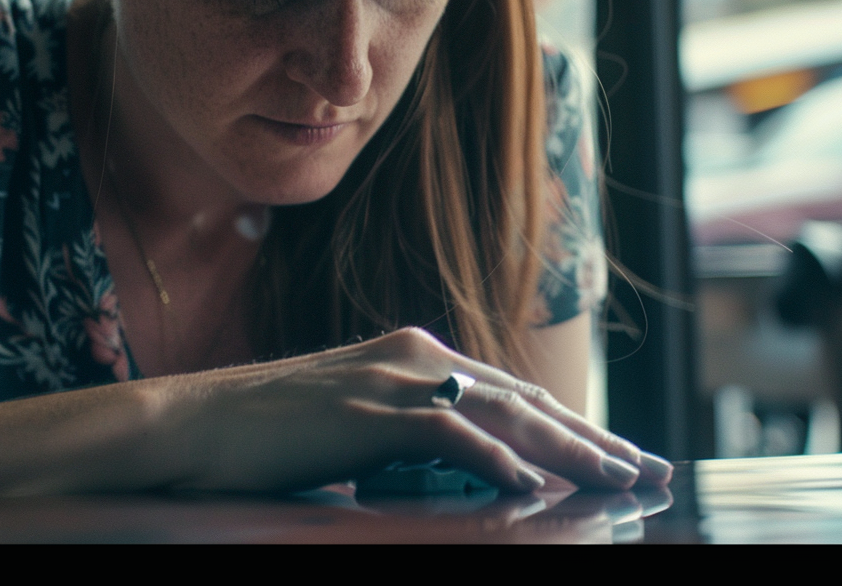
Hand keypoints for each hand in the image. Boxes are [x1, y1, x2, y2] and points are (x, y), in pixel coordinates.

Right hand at [165, 327, 672, 493]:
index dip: (571, 425)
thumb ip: (412, 434)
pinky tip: (534, 488)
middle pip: (524, 400)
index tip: (621, 454)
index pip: (511, 394)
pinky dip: (496, 461)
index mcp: (413, 354)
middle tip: (651, 468)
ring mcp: (390, 379)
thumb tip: (470, 467)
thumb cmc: (266, 432)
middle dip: (593, 437)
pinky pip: (448, 436)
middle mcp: (414, 355)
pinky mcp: (366, 411)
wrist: (190, 423)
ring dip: (567, 449)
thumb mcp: (355, 424)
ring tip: (620, 479)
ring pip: (502, 414)